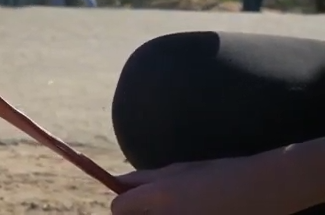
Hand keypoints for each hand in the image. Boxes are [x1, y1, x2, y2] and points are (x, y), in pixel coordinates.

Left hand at [110, 156, 280, 214]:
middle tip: (159, 207)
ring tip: (183, 207)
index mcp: (160, 195)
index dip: (122, 205)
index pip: (118, 208)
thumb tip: (116, 182)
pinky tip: (197, 212)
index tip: (130, 202)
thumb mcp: (178, 169)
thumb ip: (143, 179)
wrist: (264, 190)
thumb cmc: (219, 173)